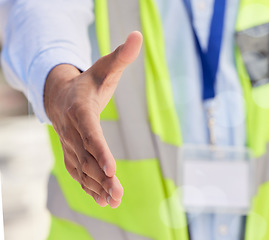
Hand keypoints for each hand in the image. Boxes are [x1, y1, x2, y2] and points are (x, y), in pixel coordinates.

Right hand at [44, 31, 142, 207]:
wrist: (59, 93)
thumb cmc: (88, 80)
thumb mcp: (105, 66)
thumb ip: (122, 54)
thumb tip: (138, 35)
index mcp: (80, 109)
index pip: (90, 133)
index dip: (100, 151)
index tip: (112, 170)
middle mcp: (72, 129)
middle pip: (87, 156)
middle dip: (102, 177)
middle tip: (118, 195)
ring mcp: (69, 143)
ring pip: (82, 168)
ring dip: (97, 186)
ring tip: (114, 202)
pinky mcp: (71, 152)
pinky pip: (77, 172)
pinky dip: (88, 187)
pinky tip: (102, 200)